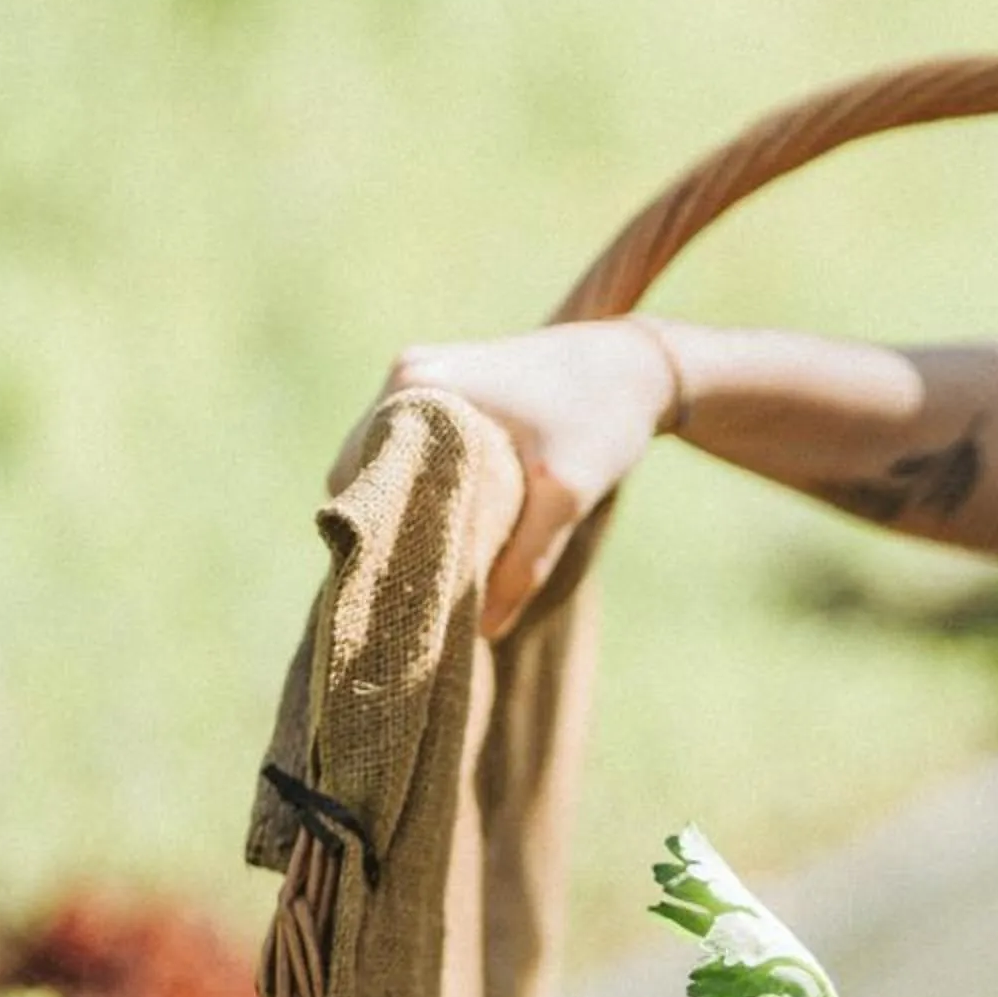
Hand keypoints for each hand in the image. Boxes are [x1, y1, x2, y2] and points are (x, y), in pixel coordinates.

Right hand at [326, 320, 680, 637]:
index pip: (356, 475)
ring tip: (439, 562)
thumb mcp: (567, 494)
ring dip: (408, 508)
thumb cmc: (604, 417)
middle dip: (388, 525)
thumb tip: (486, 630)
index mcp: (418, 387)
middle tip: (419, 581)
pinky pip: (417, 449)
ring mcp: (427, 378)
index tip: (394, 580)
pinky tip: (457, 529)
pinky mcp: (451, 389)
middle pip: (364, 470)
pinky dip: (428, 487)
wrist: (642, 366)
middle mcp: (409, 375)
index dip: (372, 532)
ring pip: (389, 461)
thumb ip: (525, 563)